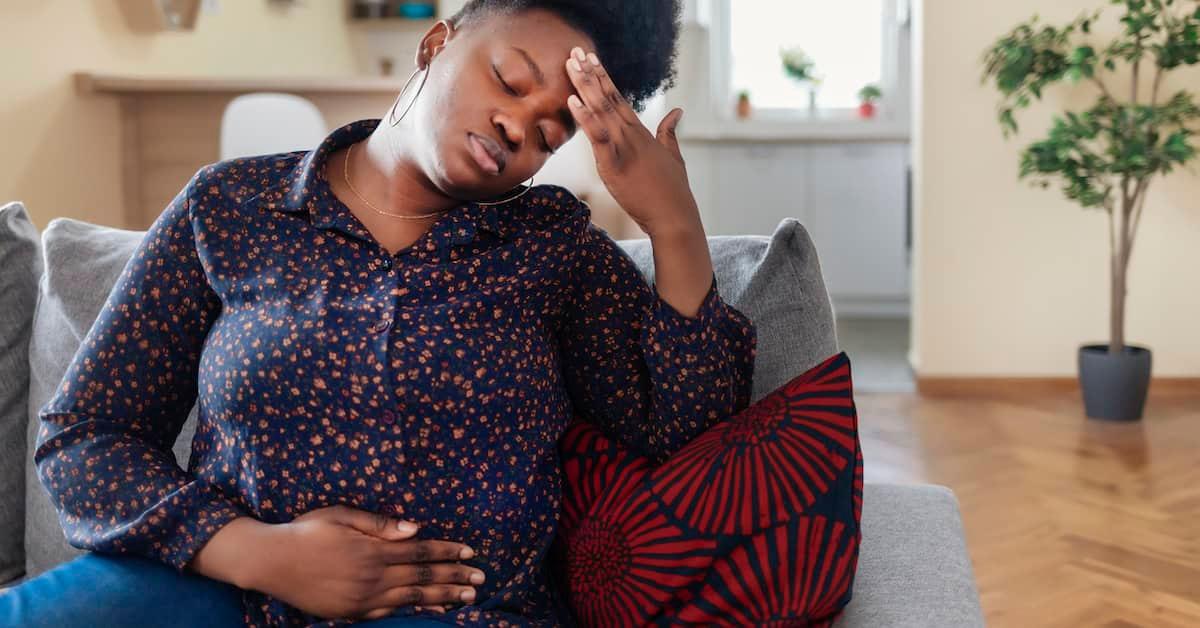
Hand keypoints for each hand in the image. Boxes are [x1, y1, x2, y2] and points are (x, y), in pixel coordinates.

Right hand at [245, 504, 484, 620]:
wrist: (270, 562)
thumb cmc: (306, 531)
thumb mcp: (342, 516)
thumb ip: (381, 524)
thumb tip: (416, 528)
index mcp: (373, 551)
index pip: (421, 552)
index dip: (448, 552)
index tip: (470, 552)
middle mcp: (372, 577)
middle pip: (423, 578)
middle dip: (455, 577)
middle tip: (481, 579)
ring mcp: (362, 599)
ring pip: (412, 599)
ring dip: (443, 597)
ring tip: (467, 598)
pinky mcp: (351, 613)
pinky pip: (390, 613)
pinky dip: (415, 611)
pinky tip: (432, 609)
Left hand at [564, 46, 701, 237]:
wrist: (674, 215)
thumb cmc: (673, 190)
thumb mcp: (673, 155)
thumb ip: (669, 131)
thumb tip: (678, 111)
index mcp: (641, 132)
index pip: (618, 98)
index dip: (604, 77)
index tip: (591, 58)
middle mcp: (631, 135)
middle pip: (607, 98)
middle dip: (590, 74)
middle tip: (576, 50)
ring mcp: (623, 148)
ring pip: (600, 111)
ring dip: (584, 86)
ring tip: (571, 64)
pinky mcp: (614, 165)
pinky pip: (597, 137)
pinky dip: (585, 117)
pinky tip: (573, 100)